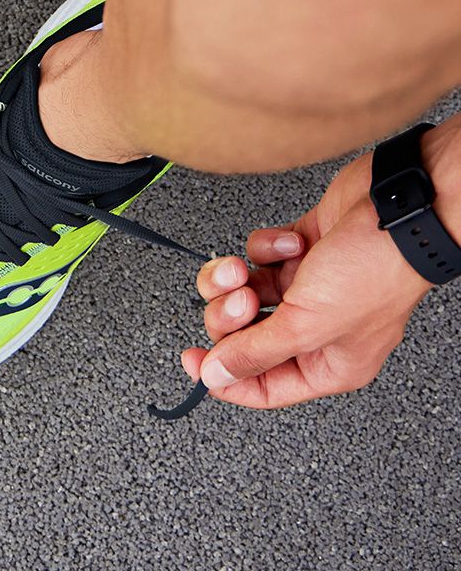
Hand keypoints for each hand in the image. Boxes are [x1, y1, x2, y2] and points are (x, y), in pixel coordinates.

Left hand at [181, 120, 460, 407]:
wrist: (396, 206)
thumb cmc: (377, 269)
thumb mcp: (308, 325)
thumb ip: (257, 353)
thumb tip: (218, 376)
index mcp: (327, 362)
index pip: (263, 385)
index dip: (225, 376)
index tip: (194, 360)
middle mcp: (314, 327)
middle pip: (243, 334)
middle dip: (229, 313)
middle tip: (240, 298)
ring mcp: (305, 286)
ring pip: (241, 292)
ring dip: (234, 279)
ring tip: (247, 269)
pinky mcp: (297, 251)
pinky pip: (258, 254)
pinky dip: (265, 246)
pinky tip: (290, 243)